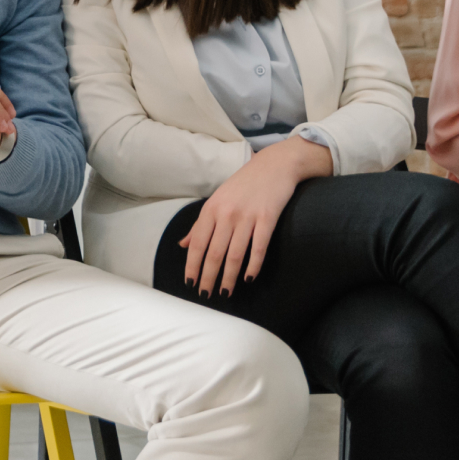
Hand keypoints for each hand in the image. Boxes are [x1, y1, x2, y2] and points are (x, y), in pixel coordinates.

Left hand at [177, 136, 330, 296]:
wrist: (275, 164)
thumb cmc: (244, 183)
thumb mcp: (217, 200)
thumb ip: (200, 224)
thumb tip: (183, 245)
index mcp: (211, 209)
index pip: (197, 243)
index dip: (192, 266)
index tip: (190, 283)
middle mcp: (226, 214)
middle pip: (214, 253)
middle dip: (208, 277)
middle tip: (205, 295)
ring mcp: (247, 216)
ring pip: (234, 254)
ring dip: (229, 277)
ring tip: (225, 292)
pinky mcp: (267, 218)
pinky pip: (259, 247)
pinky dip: (253, 265)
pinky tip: (249, 278)